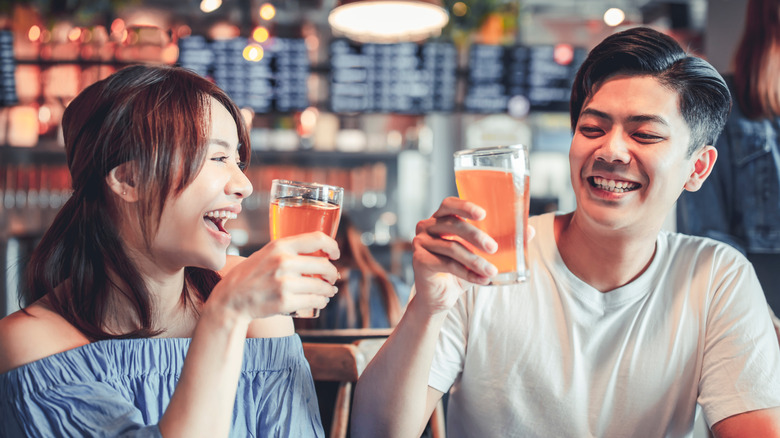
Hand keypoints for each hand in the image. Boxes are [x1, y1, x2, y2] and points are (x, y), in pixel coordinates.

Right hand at [209, 231, 339, 319]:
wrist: (231, 299)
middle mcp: (283, 262)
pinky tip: (320, 301)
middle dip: (333, 273)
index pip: (317, 239)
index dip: (332, 246)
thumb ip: (289, 250)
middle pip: (324, 265)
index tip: (335, 254)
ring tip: (329, 291)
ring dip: (329, 290)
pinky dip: (321, 301)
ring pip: (321, 286)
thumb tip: (319, 252)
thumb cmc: (251, 275)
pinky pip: (314, 301)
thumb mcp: (267, 253)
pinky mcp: (285, 302)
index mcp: (280, 245)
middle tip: (332, 278)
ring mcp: (284, 283)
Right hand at [411, 197, 498, 314]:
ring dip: (475, 260)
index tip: (483, 214)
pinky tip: (482, 280)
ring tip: (492, 271)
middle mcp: (426, 227)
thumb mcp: (480, 254)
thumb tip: (529, 231)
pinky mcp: (419, 261)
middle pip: (452, 225)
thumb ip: (501, 241)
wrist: (439, 298)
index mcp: (440, 218)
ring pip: (451, 247)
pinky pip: (446, 264)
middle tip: (494, 247)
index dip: (465, 206)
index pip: (449, 204)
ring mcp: (420, 243)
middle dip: (476, 236)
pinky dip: (467, 273)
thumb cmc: (460, 270)